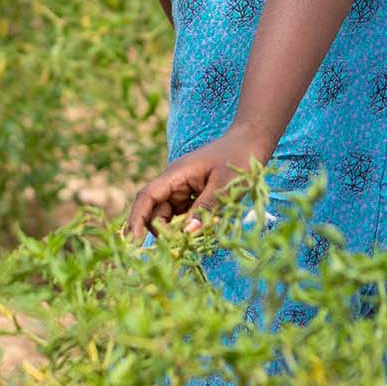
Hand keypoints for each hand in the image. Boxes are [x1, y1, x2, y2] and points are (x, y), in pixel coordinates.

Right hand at [125, 123, 275, 239]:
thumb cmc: (239, 158)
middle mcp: (175, 181)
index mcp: (176, 174)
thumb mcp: (224, 185)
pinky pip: (183, 213)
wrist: (252, 139)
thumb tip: (186, 233)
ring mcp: (184, 187)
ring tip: (193, 239)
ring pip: (169, 214)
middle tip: (178, 246)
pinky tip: (202, 229)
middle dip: (161, 230)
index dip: (137, 219)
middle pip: (156, 210)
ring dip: (176, 229)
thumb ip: (205, 208)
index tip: (133, 241)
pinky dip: (188, 224)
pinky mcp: (194, 193)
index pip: (147, 197)